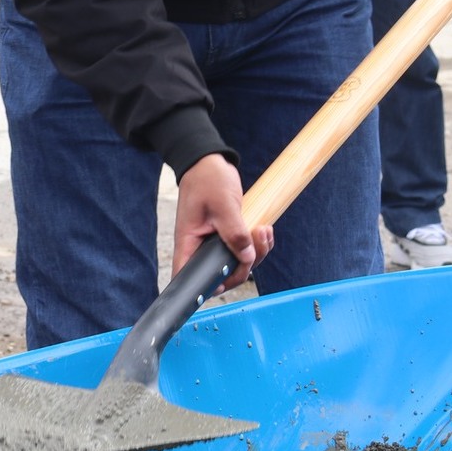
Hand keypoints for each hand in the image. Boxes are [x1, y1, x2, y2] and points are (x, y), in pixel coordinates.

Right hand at [172, 154, 270, 292]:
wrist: (209, 162)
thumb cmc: (207, 179)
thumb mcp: (223, 206)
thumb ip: (234, 233)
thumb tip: (246, 258)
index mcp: (189, 242)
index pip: (187, 276)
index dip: (203, 288)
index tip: (225, 282)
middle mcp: (200, 246)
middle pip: (221, 274)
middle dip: (244, 266)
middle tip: (256, 246)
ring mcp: (215, 242)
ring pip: (237, 262)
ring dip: (256, 252)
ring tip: (264, 231)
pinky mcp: (228, 235)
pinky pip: (245, 249)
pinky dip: (258, 243)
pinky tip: (264, 229)